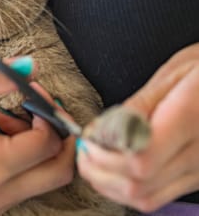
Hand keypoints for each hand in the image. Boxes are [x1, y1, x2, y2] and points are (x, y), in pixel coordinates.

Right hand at [0, 62, 74, 215]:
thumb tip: (33, 67)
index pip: (47, 142)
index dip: (48, 111)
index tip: (30, 90)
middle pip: (58, 171)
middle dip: (57, 135)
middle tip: (36, 108)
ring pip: (46, 180)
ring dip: (39, 148)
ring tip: (7, 120)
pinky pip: (26, 186)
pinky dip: (26, 161)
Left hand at [76, 43, 198, 212]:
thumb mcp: (174, 74)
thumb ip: (139, 104)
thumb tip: (106, 128)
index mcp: (189, 119)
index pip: (140, 158)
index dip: (105, 155)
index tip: (88, 138)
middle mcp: (198, 153)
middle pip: (138, 183)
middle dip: (98, 169)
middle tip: (83, 147)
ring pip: (145, 197)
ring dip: (108, 183)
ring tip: (91, 158)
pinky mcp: (195, 177)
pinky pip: (156, 197)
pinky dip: (125, 189)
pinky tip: (111, 170)